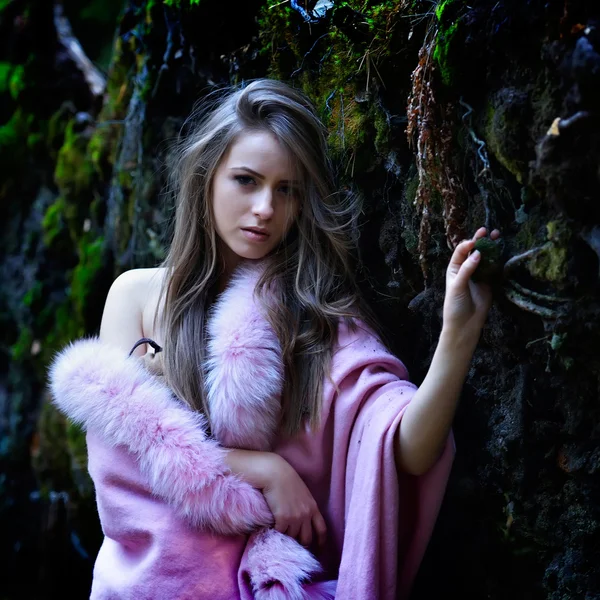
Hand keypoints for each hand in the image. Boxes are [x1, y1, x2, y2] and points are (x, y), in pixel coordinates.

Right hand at [261, 453, 326, 547]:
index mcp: (313, 507)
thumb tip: (302, 519)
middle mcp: (306, 514)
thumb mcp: (302, 493)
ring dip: (286, 539)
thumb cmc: (286, 480)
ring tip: (280, 539)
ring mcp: (295, 517)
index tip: (318, 549)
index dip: (320, 541)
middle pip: (307, 538)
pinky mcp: (283, 518)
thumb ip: (305, 506)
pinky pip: (280, 533)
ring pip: (292, 538)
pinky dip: (276, 535)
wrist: (275, 473)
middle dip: (301, 545)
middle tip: (294, 547)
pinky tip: (272, 533)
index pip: (321, 529)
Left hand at [443, 227, 500, 341]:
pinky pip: (494, 268)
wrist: (465, 323)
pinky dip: (498, 259)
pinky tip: (502, 250)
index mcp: (454, 268)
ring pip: (485, 258)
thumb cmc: (455, 304)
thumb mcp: (457, 286)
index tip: (474, 241)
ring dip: (491, 247)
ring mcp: (478, 275)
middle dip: (480, 241)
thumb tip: (477, 254)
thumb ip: (467, 270)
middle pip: (474, 252)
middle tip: (486, 231)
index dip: (467, 245)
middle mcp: (466, 269)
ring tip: (497, 235)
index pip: (461, 252)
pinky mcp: (489, 282)